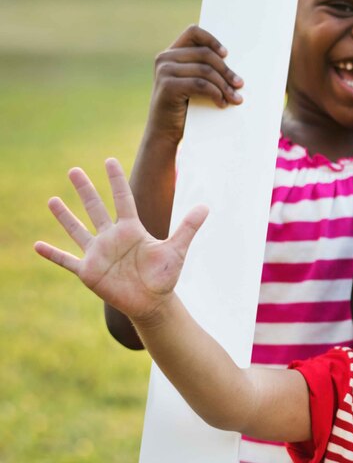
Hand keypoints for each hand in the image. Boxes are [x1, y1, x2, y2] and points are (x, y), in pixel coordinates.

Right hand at [34, 159, 207, 324]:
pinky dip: (53, 254)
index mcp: (132, 229)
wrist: (153, 303)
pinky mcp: (89, 271)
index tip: (109, 160)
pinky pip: (67, 260)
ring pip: (78, 230)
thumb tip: (206, 206)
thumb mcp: (176, 249)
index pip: (123, 199)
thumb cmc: (164, 276)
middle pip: (96, 208)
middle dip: (85, 190)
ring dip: (65, 217)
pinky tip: (37, 245)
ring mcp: (98, 254)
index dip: (116, 180)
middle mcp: (112, 237)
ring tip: (53, 200)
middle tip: (74, 170)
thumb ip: (188, 227)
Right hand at [148, 25, 243, 143]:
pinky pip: (201, 84)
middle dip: (226, 70)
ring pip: (205, 70)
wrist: (165, 131)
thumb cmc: (185, 107)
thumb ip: (204, 70)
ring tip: (235, 98)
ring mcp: (164, 71)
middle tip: (240, 84)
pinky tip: (222, 103)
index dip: (212, 40)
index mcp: (172, 53)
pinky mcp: (168, 85)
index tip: (227, 54)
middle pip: (205, 54)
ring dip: (224, 85)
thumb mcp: (193, 83)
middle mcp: (165, 58)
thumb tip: (235, 67)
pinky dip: (216, 93)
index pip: (194, 32)